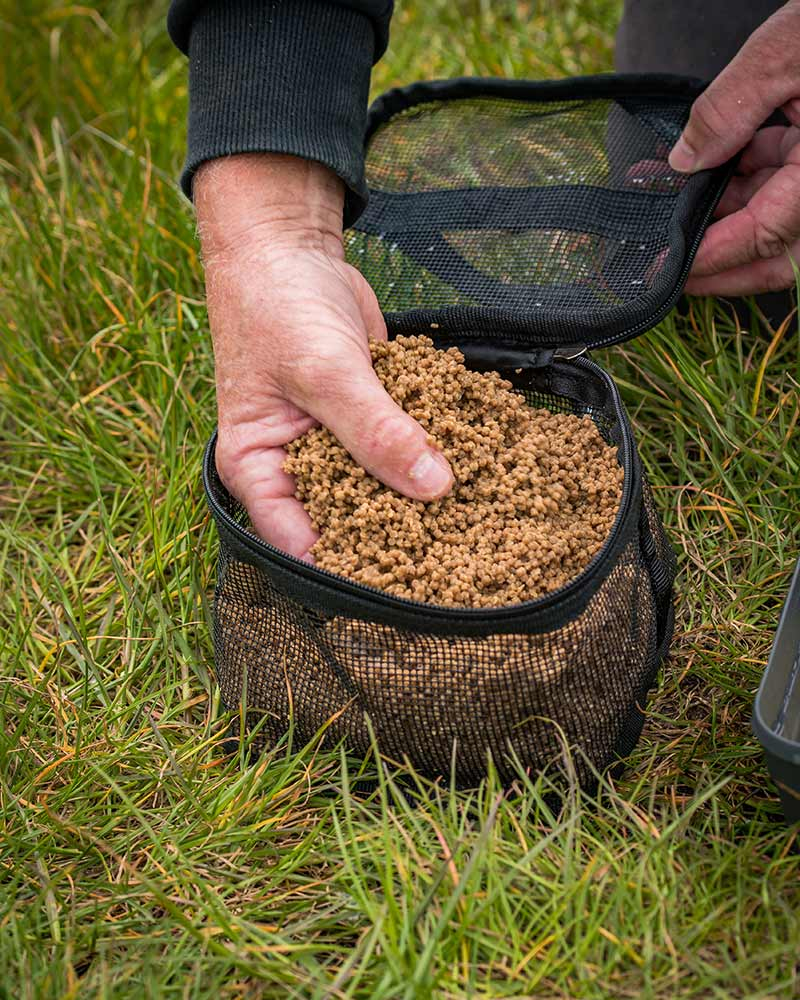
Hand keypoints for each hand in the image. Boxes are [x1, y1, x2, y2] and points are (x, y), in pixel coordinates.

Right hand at [195, 154, 452, 560]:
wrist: (287, 248)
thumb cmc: (276, 307)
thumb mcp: (324, 371)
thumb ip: (376, 430)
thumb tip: (435, 487)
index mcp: (258, 474)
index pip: (302, 545)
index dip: (354, 568)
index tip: (414, 584)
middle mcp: (297, 471)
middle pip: (350, 523)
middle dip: (401, 536)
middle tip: (465, 562)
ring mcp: (337, 446)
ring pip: (384, 487)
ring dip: (426, 496)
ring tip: (486, 523)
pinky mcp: (372, 418)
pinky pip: (406, 445)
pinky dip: (436, 452)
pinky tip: (483, 469)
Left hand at [669, 1, 799, 295]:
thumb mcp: (788, 51)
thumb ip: (732, 107)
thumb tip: (683, 160)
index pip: (766, 238)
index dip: (711, 258)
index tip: (664, 267)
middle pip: (775, 254)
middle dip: (715, 263)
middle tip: (658, 263)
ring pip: (772, 220)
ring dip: (717, 215)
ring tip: (658, 199)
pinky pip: (780, 185)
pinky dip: (738, 181)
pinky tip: (694, 167)